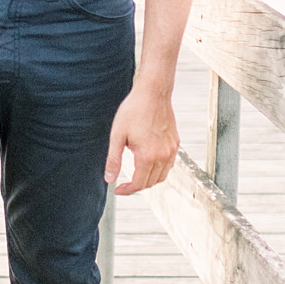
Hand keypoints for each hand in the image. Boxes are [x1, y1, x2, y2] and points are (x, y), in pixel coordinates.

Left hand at [105, 77, 179, 195]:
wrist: (153, 93)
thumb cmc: (133, 111)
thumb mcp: (117, 135)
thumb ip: (113, 160)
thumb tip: (109, 179)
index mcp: (148, 156)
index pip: (138, 183)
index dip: (127, 190)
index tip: (117, 189)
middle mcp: (163, 156)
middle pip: (151, 182)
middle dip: (137, 186)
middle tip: (124, 183)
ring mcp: (171, 150)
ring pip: (162, 176)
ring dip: (149, 180)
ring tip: (136, 175)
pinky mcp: (175, 143)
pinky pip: (169, 165)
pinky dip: (159, 170)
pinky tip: (149, 164)